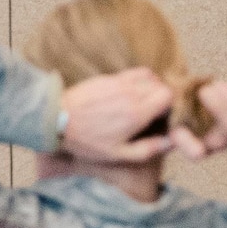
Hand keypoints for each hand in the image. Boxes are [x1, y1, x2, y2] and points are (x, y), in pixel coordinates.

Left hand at [58, 69, 176, 163]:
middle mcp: (130, 93)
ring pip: (149, 76)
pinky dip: (138, 80)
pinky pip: (132, 73)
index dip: (171, 105)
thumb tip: (170, 143)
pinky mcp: (107, 77)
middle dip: (163, 97)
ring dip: (152, 87)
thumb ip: (148, 149)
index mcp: (136, 112)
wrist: (55, 121)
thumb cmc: (86, 141)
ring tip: (144, 102)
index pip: (169, 95)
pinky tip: (130, 94)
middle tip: (155, 111)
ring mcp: (118, 82)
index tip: (164, 116)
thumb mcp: (118, 154)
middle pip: (162, 85)